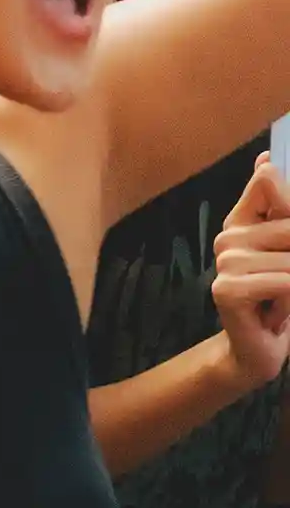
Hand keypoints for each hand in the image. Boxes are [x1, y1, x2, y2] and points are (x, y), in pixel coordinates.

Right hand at [212, 157, 289, 389]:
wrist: (256, 349)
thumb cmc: (278, 299)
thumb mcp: (284, 252)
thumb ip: (277, 208)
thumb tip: (266, 159)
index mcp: (241, 220)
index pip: (268, 181)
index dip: (289, 206)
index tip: (285, 242)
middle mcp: (228, 235)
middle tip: (288, 282)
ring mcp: (224, 261)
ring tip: (285, 300)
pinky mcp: (227, 288)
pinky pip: (284, 282)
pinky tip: (278, 313)